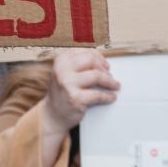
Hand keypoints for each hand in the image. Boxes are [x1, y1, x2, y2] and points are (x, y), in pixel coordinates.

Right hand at [37, 50, 120, 165]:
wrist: (52, 114)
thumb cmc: (62, 92)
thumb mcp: (65, 72)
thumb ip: (80, 63)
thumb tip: (102, 60)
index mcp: (61, 60)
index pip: (86, 52)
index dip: (99, 58)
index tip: (105, 64)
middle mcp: (62, 70)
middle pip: (92, 60)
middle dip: (104, 68)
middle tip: (110, 76)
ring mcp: (68, 84)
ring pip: (97, 76)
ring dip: (110, 82)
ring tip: (115, 86)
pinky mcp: (75, 98)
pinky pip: (98, 95)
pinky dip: (108, 96)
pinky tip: (111, 97)